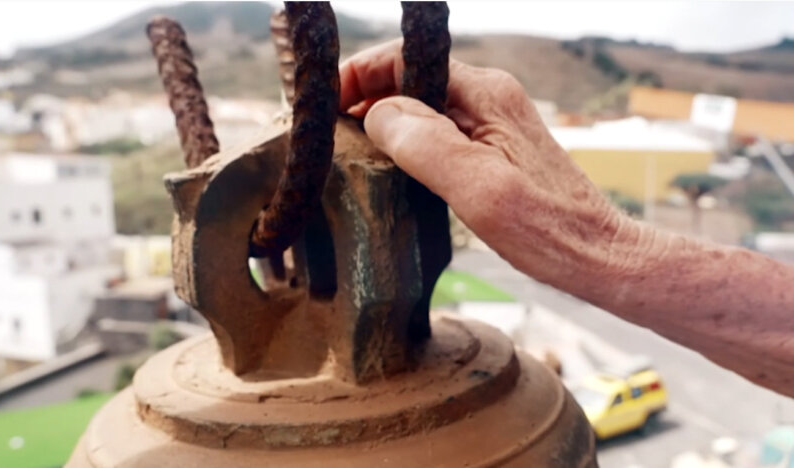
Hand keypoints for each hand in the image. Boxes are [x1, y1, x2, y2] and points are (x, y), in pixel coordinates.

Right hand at [340, 40, 636, 290]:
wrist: (593, 253)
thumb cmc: (545, 228)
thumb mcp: (479, 188)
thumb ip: (426, 145)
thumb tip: (377, 114)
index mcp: (486, 94)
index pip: (407, 58)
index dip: (360, 74)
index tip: (325, 103)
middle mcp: (488, 98)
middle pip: (410, 79)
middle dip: (365, 96)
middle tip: (325, 130)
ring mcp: (490, 123)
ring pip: (420, 106)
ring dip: (381, 120)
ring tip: (344, 147)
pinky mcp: (490, 148)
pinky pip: (435, 132)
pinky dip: (403, 142)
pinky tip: (385, 166)